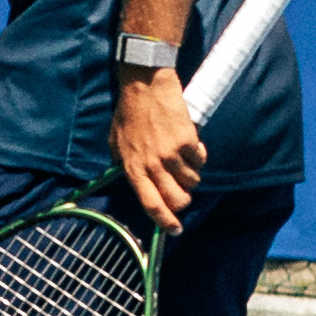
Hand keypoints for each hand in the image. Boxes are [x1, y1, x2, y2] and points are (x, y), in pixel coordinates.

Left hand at [111, 67, 204, 234]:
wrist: (145, 86)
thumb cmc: (128, 112)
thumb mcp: (115, 142)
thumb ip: (124, 164)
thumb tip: (132, 181)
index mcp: (132, 168)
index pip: (151, 204)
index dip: (165, 222)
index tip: (175, 229)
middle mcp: (152, 164)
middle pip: (177, 199)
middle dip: (183, 200)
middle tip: (182, 191)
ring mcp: (171, 153)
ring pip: (192, 181)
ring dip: (191, 176)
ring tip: (183, 162)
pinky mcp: (187, 141)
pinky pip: (200, 161)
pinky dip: (198, 157)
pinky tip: (190, 146)